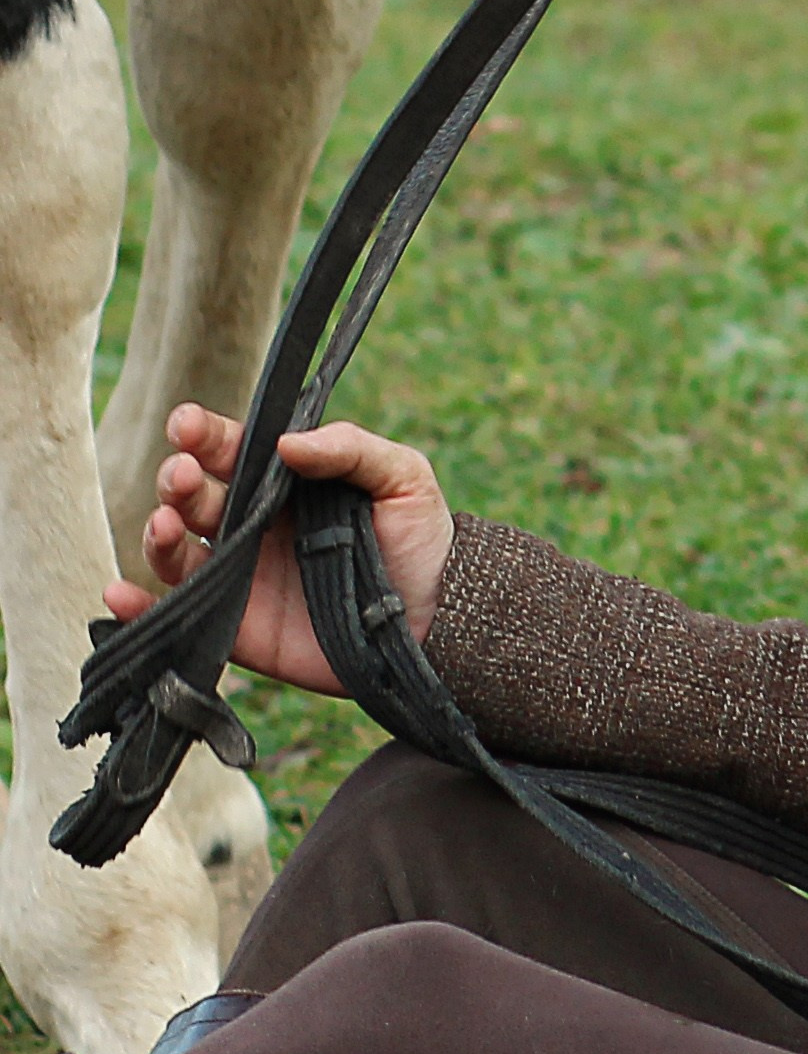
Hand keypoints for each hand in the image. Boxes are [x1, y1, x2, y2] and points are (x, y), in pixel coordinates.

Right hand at [105, 403, 455, 698]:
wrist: (440, 622)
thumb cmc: (422, 540)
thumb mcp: (402, 477)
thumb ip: (350, 450)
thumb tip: (288, 442)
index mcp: (286, 483)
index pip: (232, 451)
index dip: (205, 435)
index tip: (188, 425)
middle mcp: (254, 525)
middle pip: (196, 496)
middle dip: (179, 480)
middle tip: (184, 477)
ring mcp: (242, 576)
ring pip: (178, 550)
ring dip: (158, 534)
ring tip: (165, 523)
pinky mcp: (238, 628)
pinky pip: (180, 616)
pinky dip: (140, 609)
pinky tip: (120, 595)